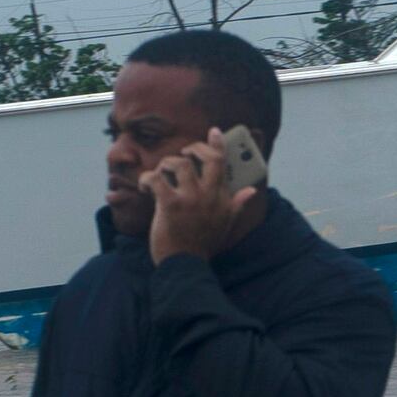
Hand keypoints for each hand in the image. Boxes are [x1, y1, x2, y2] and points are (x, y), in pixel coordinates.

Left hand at [143, 131, 262, 261]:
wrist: (186, 265)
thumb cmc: (203, 244)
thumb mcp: (226, 223)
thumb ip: (238, 204)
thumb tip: (252, 191)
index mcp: (221, 197)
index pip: (222, 164)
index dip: (217, 144)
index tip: (214, 131)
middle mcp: (208, 195)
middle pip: (203, 157)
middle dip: (192, 149)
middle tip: (183, 154)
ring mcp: (189, 199)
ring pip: (177, 164)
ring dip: (166, 164)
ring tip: (161, 173)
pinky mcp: (170, 205)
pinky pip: (156, 179)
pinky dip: (147, 179)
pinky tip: (145, 187)